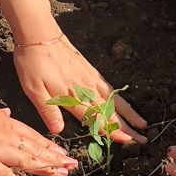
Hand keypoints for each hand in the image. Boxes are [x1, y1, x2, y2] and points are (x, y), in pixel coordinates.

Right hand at [0, 84, 77, 175]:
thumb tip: (5, 113)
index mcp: (5, 122)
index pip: (33, 136)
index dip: (48, 145)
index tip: (62, 151)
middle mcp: (7, 136)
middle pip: (36, 149)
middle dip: (55, 158)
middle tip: (73, 165)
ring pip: (28, 161)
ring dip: (47, 168)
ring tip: (63, 174)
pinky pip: (5, 174)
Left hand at [14, 34, 146, 143]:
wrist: (40, 34)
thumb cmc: (33, 63)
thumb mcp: (33, 89)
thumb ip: (48, 111)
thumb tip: (59, 131)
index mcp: (72, 96)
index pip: (96, 118)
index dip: (111, 131)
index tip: (127, 141)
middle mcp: (86, 89)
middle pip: (110, 112)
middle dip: (127, 127)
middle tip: (143, 138)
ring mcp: (90, 78)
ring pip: (114, 99)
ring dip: (129, 113)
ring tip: (142, 123)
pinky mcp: (90, 70)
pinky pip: (109, 87)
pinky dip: (119, 98)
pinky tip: (124, 103)